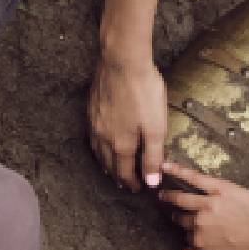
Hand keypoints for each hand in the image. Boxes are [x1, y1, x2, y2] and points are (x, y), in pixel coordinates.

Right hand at [89, 54, 167, 190]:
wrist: (123, 61)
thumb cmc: (143, 91)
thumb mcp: (156, 127)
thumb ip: (153, 155)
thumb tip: (152, 181)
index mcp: (121, 144)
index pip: (124, 171)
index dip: (132, 182)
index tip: (138, 188)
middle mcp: (103, 137)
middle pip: (109, 164)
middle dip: (117, 176)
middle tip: (124, 183)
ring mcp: (95, 122)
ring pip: (98, 151)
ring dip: (105, 163)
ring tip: (109, 169)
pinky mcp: (91, 108)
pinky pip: (92, 135)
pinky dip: (97, 146)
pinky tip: (100, 142)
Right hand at [158, 162, 248, 249]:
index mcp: (202, 241)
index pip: (189, 235)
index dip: (192, 232)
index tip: (192, 228)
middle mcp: (200, 222)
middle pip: (184, 217)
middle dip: (178, 215)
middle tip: (174, 209)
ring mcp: (207, 203)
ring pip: (182, 198)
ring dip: (170, 195)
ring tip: (163, 193)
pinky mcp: (218, 188)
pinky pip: (194, 178)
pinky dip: (178, 171)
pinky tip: (166, 166)